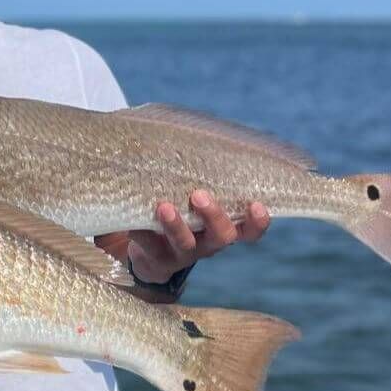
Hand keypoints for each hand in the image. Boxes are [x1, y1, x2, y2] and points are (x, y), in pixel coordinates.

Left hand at [127, 190, 270, 283]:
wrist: (152, 252)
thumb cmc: (182, 211)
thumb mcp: (195, 198)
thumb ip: (201, 178)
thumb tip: (193, 133)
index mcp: (224, 228)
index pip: (250, 231)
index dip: (257, 222)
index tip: (257, 204)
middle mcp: (208, 243)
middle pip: (222, 236)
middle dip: (213, 216)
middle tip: (199, 195)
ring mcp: (183, 253)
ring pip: (185, 242)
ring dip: (176, 225)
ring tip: (164, 207)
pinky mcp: (157, 257)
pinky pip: (149, 245)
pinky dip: (141, 231)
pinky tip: (132, 221)